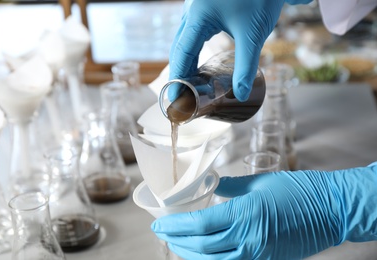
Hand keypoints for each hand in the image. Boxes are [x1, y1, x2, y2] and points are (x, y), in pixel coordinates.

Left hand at [152, 163, 376, 258]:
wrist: (329, 210)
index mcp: (244, 215)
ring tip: (178, 245)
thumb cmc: (297, 191)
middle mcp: (247, 239)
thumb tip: (211, 186)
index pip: (199, 224)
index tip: (159, 223)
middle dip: (177, 241)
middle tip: (164, 234)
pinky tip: (204, 254)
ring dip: (191, 255)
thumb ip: (230, 187)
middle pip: (201, 247)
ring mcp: (257, 254)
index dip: (175, 226)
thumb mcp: (259, 182)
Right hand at [168, 0, 311, 101]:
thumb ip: (246, 67)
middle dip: (179, 73)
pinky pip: (191, 34)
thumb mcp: (253, 35)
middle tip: (181, 96)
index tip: (175, 98)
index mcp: (198, 16)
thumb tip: (242, 94)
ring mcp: (195, 8)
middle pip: (178, 47)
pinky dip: (192, 52)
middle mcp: (191, 11)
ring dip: (184, 63)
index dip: (177, 78)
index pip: (182, 53)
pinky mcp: (203, 8)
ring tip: (188, 85)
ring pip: (183, 40)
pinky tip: (197, 65)